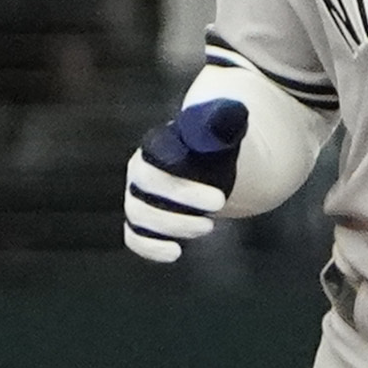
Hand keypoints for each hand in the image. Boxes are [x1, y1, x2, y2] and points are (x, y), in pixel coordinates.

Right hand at [120, 97, 244, 262]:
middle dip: (182, 199)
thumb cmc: (211, 148)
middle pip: (147, 186)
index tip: (214, 188)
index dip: (178, 168)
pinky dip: (150, 248)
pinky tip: (176, 252)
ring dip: (174, 225)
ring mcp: (137, 199)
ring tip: (209, 226)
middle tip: (220, 204)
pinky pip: (134, 237)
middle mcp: (140, 171)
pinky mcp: (141, 224)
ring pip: (140, 215)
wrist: (204, 168)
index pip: (155, 152)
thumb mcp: (222, 131)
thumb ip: (225, 121)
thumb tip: (233, 115)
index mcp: (156, 144)